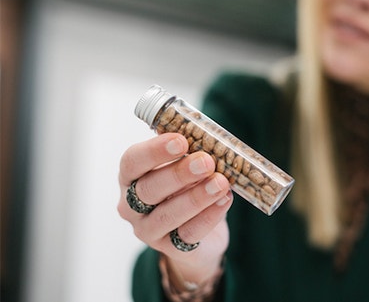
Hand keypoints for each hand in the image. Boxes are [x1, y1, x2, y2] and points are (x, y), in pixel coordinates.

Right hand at [118, 133, 231, 282]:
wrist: (198, 231)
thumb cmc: (187, 187)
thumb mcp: (184, 164)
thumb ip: (189, 149)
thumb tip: (207, 132)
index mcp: (131, 177)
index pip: (132, 162)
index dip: (154, 151)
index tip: (181, 140)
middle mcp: (131, 205)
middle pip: (149, 189)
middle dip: (179, 174)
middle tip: (206, 161)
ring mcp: (148, 230)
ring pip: (168, 215)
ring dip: (196, 197)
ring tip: (220, 182)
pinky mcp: (170, 248)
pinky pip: (189, 234)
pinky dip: (209, 216)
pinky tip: (224, 200)